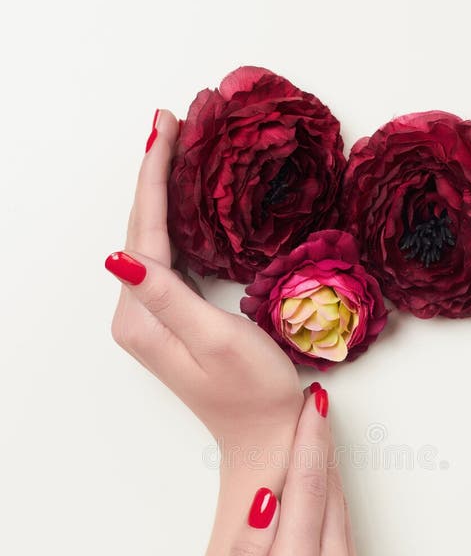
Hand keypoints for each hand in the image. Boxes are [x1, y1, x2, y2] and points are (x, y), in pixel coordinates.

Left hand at [107, 109, 302, 447]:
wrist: (266, 434)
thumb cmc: (252, 391)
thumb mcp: (213, 339)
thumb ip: (167, 296)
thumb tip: (118, 257)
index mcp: (140, 316)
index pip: (141, 231)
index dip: (153, 175)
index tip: (167, 125)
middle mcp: (137, 314)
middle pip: (140, 230)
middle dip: (154, 175)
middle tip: (172, 121)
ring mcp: (153, 318)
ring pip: (153, 241)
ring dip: (162, 194)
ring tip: (176, 147)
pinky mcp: (173, 320)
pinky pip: (169, 258)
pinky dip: (175, 223)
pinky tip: (185, 202)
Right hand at [198, 386, 372, 555]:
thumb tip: (265, 500)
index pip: (308, 491)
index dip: (310, 443)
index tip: (314, 404)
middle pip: (332, 494)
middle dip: (322, 448)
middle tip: (313, 405)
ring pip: (343, 516)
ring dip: (328, 476)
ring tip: (313, 439)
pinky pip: (345, 541)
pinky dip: (331, 511)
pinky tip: (316, 501)